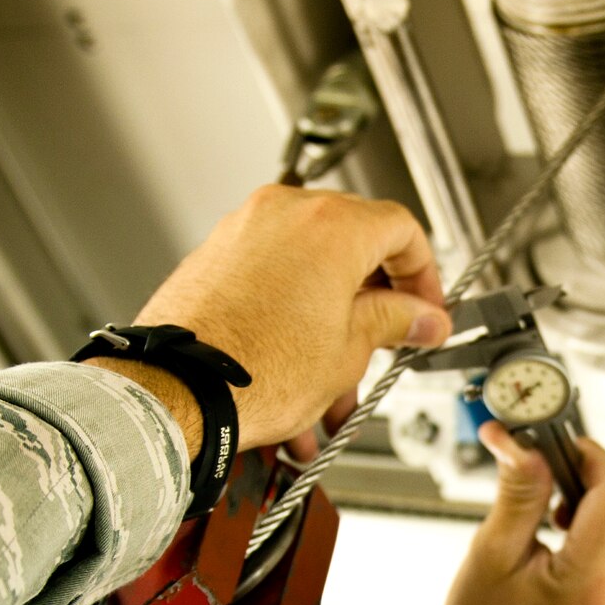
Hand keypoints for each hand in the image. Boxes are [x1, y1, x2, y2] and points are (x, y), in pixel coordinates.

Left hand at [104, 186, 450, 453]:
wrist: (179, 390)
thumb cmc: (253, 370)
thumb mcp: (349, 350)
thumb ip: (394, 322)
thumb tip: (421, 317)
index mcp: (331, 226)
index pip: (402, 230)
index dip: (424, 275)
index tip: (425, 309)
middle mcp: (286, 214)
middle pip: (354, 248)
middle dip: (375, 308)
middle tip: (387, 345)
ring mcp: (245, 231)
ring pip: (309, 275)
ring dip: (330, 330)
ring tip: (334, 389)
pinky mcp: (215, 258)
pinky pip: (271, 284)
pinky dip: (291, 324)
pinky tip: (296, 376)